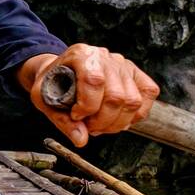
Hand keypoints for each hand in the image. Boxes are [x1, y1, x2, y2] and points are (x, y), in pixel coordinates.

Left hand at [28, 44, 159, 146]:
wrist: (58, 71)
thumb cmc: (52, 83)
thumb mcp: (45, 100)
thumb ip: (62, 121)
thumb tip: (81, 140)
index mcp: (81, 55)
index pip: (94, 81)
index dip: (86, 107)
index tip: (76, 116)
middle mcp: (104, 56)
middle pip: (117, 96)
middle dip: (103, 121)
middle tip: (90, 127)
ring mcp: (122, 64)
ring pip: (133, 100)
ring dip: (118, 122)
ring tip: (102, 125)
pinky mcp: (135, 72)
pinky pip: (148, 93)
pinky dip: (137, 114)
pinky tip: (119, 119)